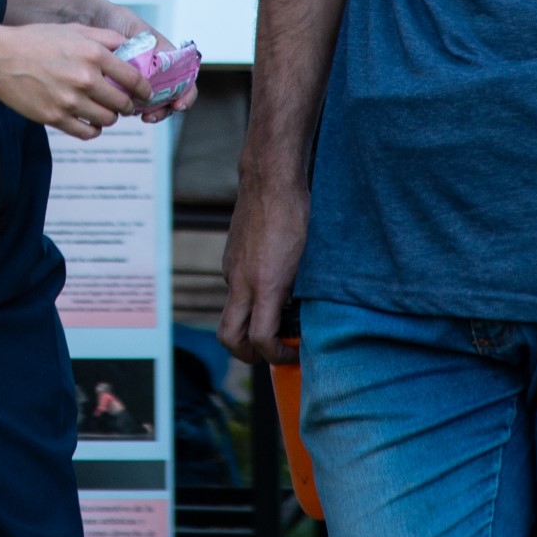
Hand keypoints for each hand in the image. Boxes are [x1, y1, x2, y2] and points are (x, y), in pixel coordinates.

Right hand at [0, 22, 143, 138]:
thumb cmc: (35, 40)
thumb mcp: (72, 29)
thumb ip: (104, 38)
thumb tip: (130, 47)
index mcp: (93, 54)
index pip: (134, 79)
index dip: (144, 89)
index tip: (144, 92)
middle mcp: (85, 78)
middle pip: (123, 103)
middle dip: (128, 105)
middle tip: (124, 103)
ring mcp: (70, 100)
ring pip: (107, 119)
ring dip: (110, 117)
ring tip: (104, 110)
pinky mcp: (55, 117)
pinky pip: (87, 132)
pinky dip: (93, 129)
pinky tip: (89, 121)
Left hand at [89, 0, 197, 121]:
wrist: (92, 21)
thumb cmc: (117, 21)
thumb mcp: (137, 28)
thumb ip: (151, 42)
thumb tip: (164, 60)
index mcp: (166, 58)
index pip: (185, 80)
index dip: (187, 95)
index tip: (179, 104)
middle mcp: (157, 72)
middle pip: (171, 98)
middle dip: (165, 111)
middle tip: (152, 116)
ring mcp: (141, 82)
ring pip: (153, 105)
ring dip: (150, 113)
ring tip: (140, 114)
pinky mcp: (124, 88)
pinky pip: (133, 104)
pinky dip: (132, 110)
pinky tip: (123, 109)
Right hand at [219, 171, 307, 366]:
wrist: (269, 180)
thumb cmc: (295, 216)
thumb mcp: (307, 261)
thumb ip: (297, 292)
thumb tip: (299, 316)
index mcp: (264, 286)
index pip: (259, 340)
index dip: (276, 356)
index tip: (294, 351)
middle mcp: (241, 281)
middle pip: (228, 337)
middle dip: (247, 355)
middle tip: (272, 352)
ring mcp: (231, 269)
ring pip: (231, 312)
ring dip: (247, 325)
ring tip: (276, 317)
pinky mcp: (230, 257)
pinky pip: (234, 288)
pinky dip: (248, 298)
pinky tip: (271, 284)